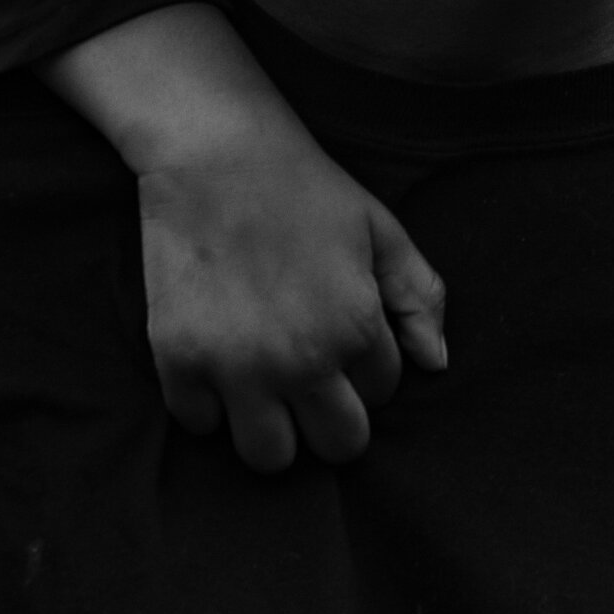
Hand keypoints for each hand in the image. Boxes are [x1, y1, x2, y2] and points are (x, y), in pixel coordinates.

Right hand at [137, 143, 446, 472]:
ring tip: (269, 387)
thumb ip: (419, 299)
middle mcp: (300, 360)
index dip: (368, 369)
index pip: (383, 394)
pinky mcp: (178, 362)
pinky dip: (210, 405)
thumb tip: (435, 363)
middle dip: (334, 418)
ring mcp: (235, 368)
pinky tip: (219, 365)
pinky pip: (201, 426)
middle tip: (314, 380)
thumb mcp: (381, 232)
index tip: (345, 338)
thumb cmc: (307, 189)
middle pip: (337, 445)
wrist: (216, 155)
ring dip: (275, 429)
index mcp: (355, 328)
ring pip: (270, 458)